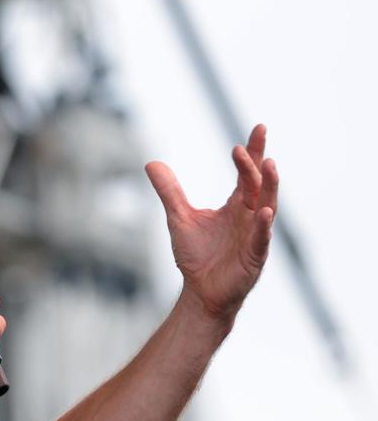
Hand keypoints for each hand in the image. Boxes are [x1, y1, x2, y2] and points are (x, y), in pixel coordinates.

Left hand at [145, 124, 278, 318]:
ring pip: (267, 206)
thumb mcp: (179, 217)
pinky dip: (264, 227)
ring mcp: (255, 236)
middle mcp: (251, 216)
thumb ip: (169, 191)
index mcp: (237, 206)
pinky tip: (265, 212)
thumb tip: (151, 163)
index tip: (258, 128)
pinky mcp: (254, 257)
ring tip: (270, 165)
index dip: (253, 152)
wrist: (200, 292)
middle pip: (258, 184)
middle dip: (256, 163)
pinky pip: (261, 239)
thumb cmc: (196, 255)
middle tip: (252, 141)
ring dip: (269, 186)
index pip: (248, 174)